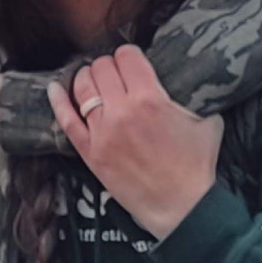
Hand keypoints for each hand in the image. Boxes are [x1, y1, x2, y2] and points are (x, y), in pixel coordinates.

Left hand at [46, 45, 222, 240]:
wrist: (181, 207)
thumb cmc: (195, 166)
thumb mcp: (206, 121)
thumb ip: (191, 96)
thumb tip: (187, 82)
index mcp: (150, 98)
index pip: (127, 56)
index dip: (129, 55)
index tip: (132, 62)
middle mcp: (122, 111)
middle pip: (102, 67)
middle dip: (109, 66)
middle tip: (116, 75)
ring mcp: (102, 132)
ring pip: (82, 87)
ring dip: (87, 78)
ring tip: (94, 82)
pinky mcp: (90, 153)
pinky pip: (66, 121)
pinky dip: (58, 101)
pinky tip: (55, 89)